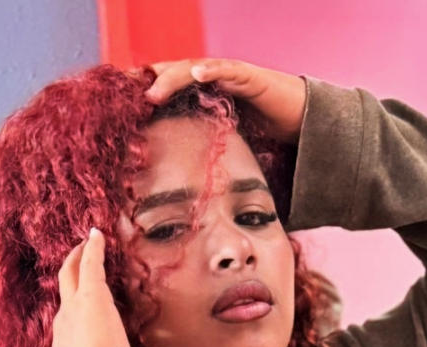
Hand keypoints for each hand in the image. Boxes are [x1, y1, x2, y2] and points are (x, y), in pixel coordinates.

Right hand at [51, 228, 134, 346]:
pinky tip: (97, 235)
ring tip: (86, 244)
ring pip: (73, 274)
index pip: (67, 322)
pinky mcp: (91, 295)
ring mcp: (74, 308)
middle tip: (74, 257)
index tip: (76, 303)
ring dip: (80, 258)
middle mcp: (63, 323)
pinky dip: (93, 248)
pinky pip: (90, 264)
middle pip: (62, 291)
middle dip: (68, 272)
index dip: (72, 310)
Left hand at [134, 58, 307, 144]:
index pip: (168, 91)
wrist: (307, 127)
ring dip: (171, 79)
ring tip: (152, 91)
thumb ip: (208, 161)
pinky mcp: (252, 77)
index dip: (144, 95)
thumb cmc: (270, 142)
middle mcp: (214, 83)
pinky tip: (197, 74)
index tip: (119, 108)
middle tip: (122, 96)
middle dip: (147, 82)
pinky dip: (212, 70)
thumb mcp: (229, 153)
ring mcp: (231, 77)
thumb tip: (185, 196)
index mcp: (204, 99)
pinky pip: (229, 70)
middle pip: (172, 75)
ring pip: (194, 69)